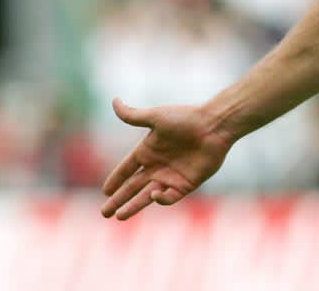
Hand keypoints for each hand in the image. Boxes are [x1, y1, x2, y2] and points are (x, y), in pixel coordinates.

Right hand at [100, 98, 232, 220]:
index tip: (105, 190)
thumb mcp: (156, 116)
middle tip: (103, 213)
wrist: (215, 126)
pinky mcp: (186, 185)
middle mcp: (158, 165)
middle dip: (119, 199)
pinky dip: (161, 199)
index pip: (127, 168)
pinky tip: (155, 194)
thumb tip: (114, 101)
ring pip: (147, 196)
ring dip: (133, 206)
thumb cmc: (186, 118)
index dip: (116, 178)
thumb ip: (132, 115)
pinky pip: (169, 197)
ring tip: (119, 217)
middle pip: (133, 186)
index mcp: (149, 149)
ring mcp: (171, 176)